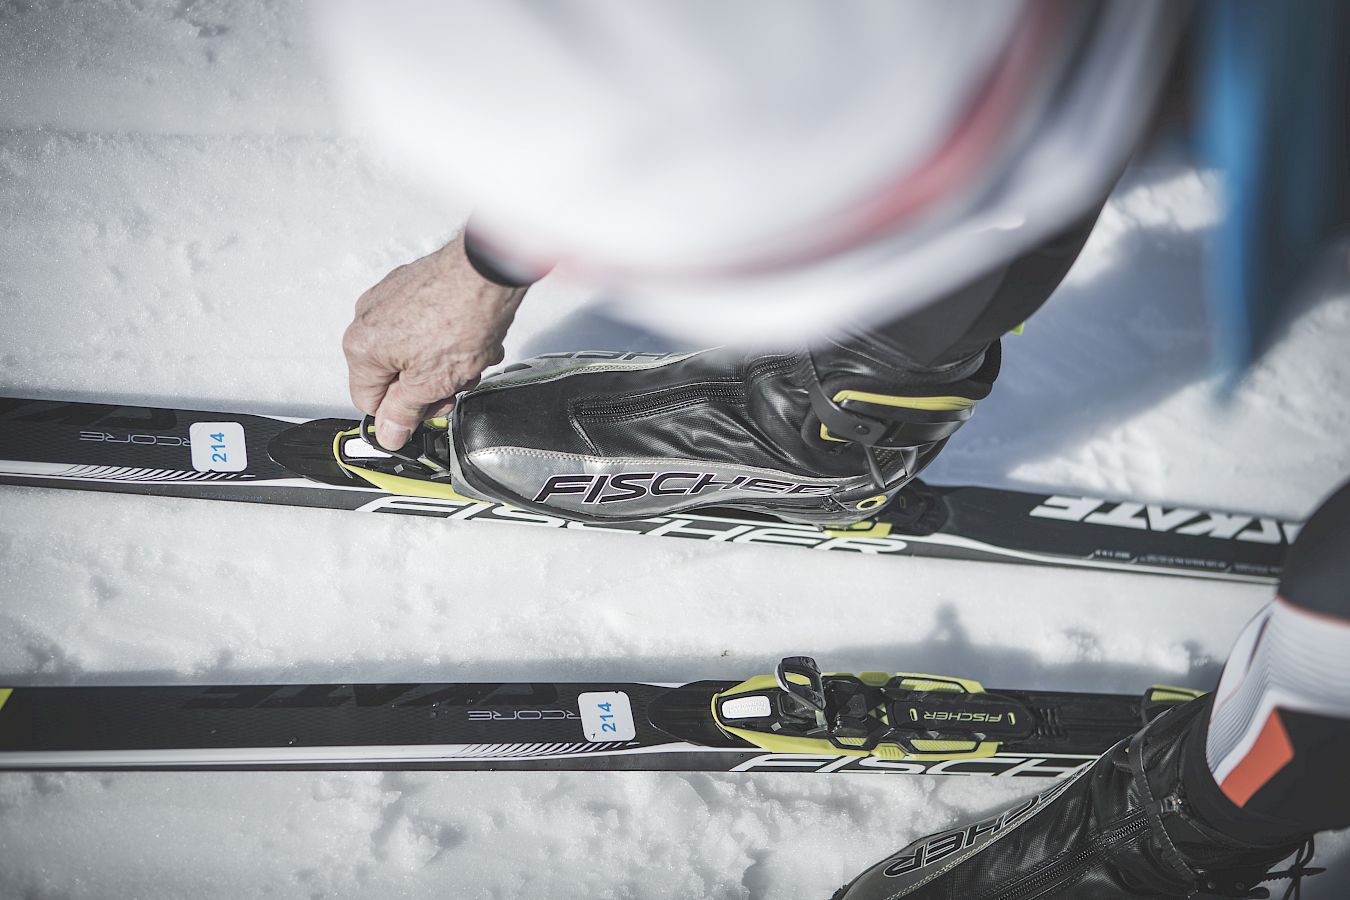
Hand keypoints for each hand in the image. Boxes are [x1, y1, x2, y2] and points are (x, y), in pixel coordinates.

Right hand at [343, 234, 527, 448]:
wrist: (489, 269)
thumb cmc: (460, 317)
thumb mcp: (431, 383)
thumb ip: (405, 412)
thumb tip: (389, 433)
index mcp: (361, 348)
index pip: (369, 402)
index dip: (402, 415)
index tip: (431, 409)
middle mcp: (367, 319)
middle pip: (394, 376)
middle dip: (430, 386)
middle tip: (458, 382)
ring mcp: (390, 299)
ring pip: (413, 352)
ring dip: (445, 363)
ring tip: (472, 356)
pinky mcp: (412, 286)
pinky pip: (424, 326)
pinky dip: (448, 338)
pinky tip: (472, 338)